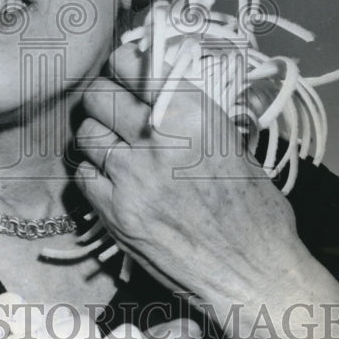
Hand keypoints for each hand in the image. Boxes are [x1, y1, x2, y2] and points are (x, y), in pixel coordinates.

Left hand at [76, 42, 310, 310]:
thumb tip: (161, 86)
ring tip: (112, 142)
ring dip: (97, 133)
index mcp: (191, 115)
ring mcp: (130, 177)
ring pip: (86, 133)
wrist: (253, 275)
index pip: (134, 65)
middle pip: (99, 95)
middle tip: (114, 105)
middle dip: (104, 96)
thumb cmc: (256, 212)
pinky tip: (110, 176)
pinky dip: (92, 171)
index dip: (125, 62)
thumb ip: (193, 113)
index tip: (125, 66)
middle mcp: (156, 140)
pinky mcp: (114, 212)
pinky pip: (82, 174)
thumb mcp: (235, 146)